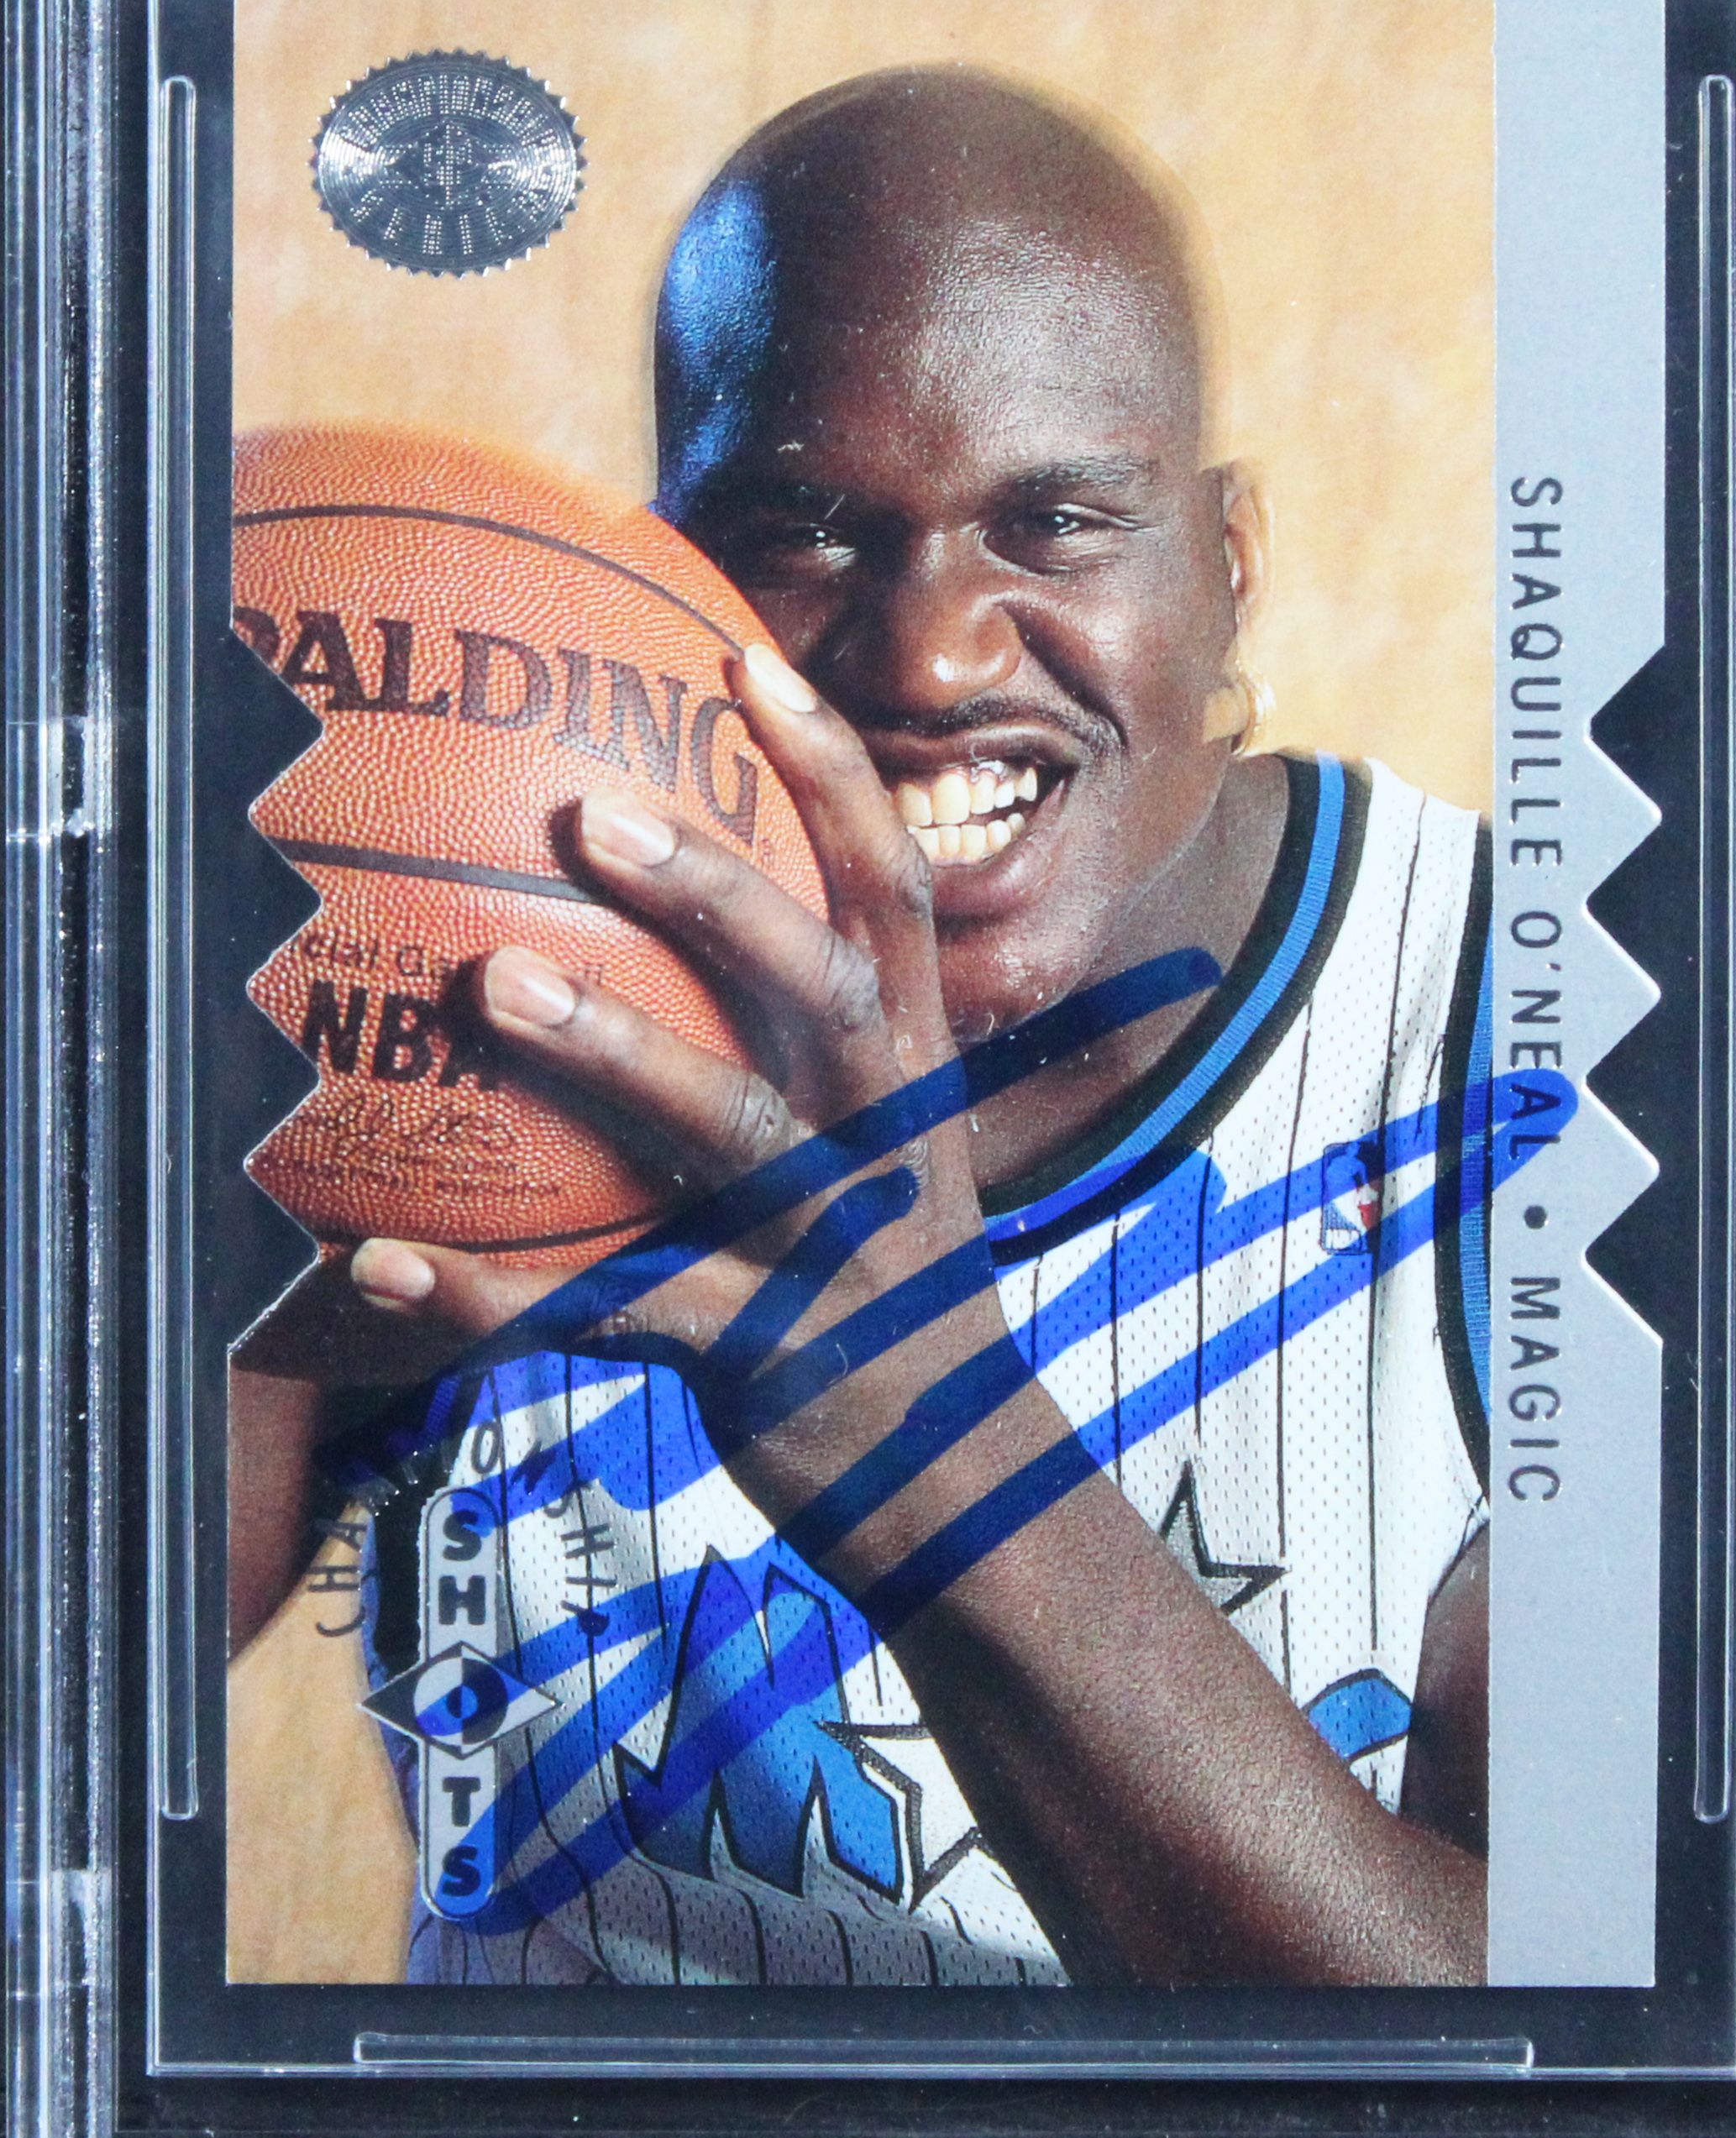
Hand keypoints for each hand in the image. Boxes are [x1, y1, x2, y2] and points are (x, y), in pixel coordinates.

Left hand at [343, 644, 1078, 1612]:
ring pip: (730, 1125)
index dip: (830, 772)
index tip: (746, 658)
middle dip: (716, 888)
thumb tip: (662, 911)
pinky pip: (612, 1310)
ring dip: (613, 1049)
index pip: (894, 888)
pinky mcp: (763, 1351)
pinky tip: (371, 1264)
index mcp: (912, 1063)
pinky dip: (489, 1295)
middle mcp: (886, 1129)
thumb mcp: (881, 1141)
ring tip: (491, 985)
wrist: (962, 1479)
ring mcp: (830, 1239)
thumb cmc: (881, 1277)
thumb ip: (803, 1034)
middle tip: (588, 812)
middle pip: (822, 980)